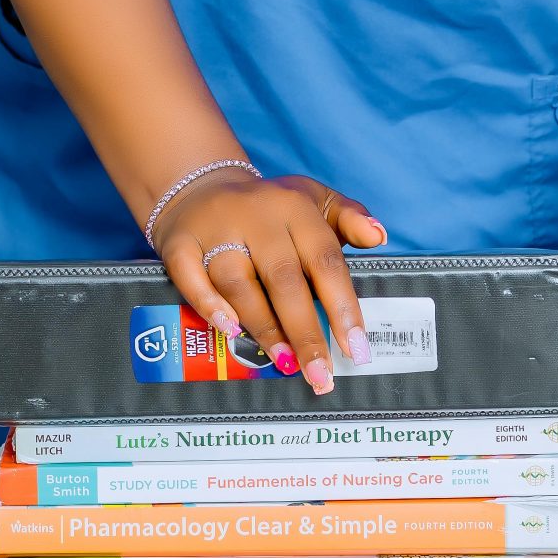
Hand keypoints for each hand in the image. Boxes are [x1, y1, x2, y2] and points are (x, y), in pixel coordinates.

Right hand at [152, 170, 387, 398]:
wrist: (201, 184)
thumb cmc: (269, 206)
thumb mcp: (314, 199)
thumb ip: (349, 217)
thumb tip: (378, 237)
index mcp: (295, 207)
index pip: (325, 259)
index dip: (343, 307)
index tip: (358, 349)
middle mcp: (255, 215)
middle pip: (283, 278)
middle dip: (306, 331)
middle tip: (321, 374)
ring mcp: (215, 228)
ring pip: (238, 282)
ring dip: (263, 326)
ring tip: (286, 362)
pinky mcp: (179, 243)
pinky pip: (189, 277)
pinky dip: (207, 304)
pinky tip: (230, 331)